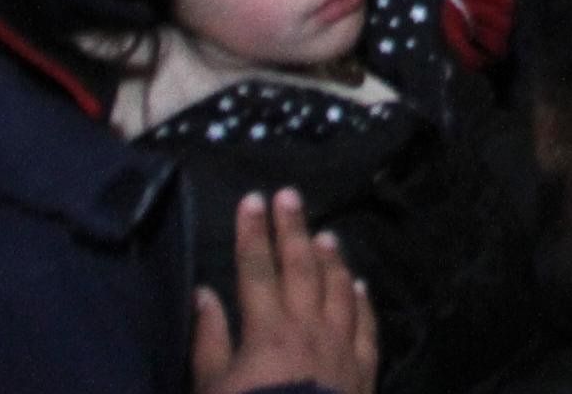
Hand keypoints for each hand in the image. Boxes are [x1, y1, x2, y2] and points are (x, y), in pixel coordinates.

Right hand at [192, 190, 378, 393]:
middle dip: (293, 230)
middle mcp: (308, 329)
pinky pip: (366, 328)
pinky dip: (362, 302)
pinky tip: (359, 286)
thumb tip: (205, 294)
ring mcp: (341, 349)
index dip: (254, 234)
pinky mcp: (363, 372)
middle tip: (290, 197)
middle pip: (302, 269)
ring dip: (331, 260)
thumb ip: (209, 342)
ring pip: (339, 290)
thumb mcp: (211, 390)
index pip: (257, 271)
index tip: (253, 200)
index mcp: (267, 331)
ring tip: (326, 235)